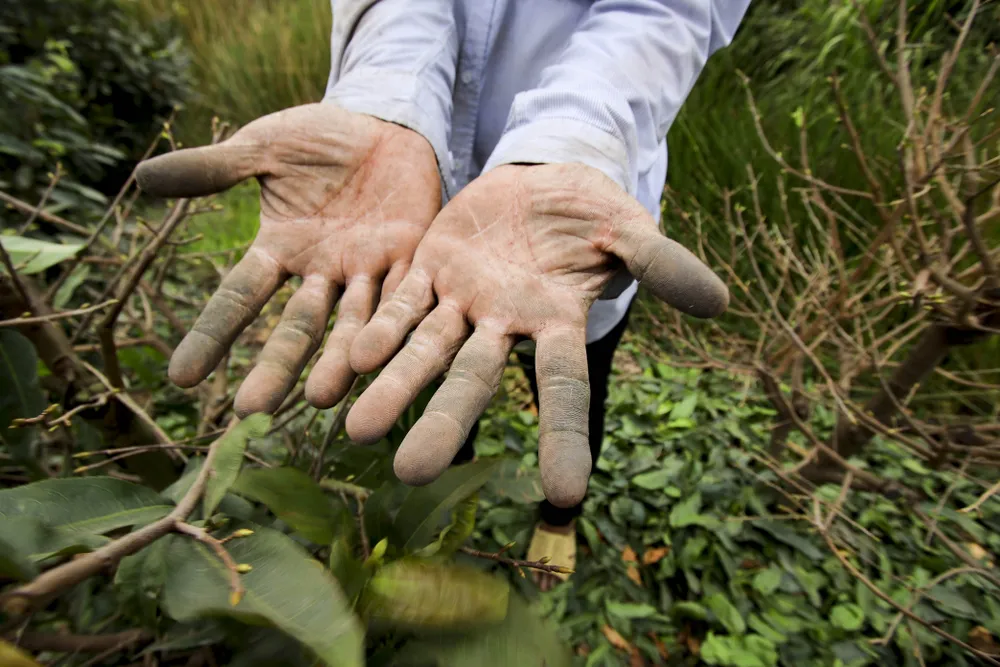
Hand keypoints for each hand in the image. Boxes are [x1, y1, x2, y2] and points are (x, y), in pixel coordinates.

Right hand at [136, 104, 439, 415]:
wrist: (384, 124)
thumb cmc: (318, 138)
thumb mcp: (264, 148)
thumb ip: (216, 168)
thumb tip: (141, 177)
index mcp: (280, 248)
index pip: (239, 297)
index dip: (212, 334)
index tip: (181, 377)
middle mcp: (321, 271)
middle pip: (297, 326)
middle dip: (276, 367)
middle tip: (252, 410)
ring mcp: (366, 269)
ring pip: (351, 323)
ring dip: (337, 361)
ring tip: (320, 399)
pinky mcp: (410, 259)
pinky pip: (403, 297)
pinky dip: (393, 325)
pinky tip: (383, 358)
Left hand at [344, 163, 727, 506]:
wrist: (544, 179)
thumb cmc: (593, 213)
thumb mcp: (628, 231)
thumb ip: (659, 264)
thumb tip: (719, 301)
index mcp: (557, 321)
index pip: (563, 385)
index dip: (565, 434)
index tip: (566, 493)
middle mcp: (506, 324)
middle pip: (474, 381)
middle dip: (446, 423)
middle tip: (412, 472)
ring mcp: (464, 301)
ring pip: (425, 351)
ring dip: (393, 388)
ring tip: (356, 431)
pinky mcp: (431, 270)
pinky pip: (403, 304)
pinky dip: (380, 329)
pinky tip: (353, 357)